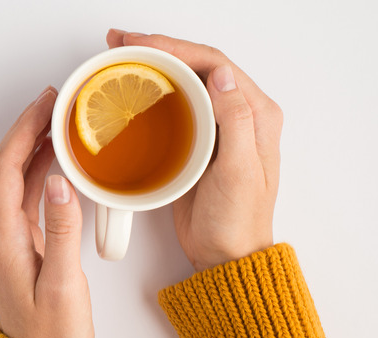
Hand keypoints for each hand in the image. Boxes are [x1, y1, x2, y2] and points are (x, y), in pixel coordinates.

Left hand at [0, 86, 93, 337]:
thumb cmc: (51, 335)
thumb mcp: (63, 286)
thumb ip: (61, 233)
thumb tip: (62, 183)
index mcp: (0, 240)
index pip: (6, 171)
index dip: (23, 132)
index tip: (45, 105)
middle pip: (4, 168)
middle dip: (25, 129)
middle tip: (53, 102)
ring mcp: (4, 239)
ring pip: (13, 179)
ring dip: (31, 147)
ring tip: (58, 121)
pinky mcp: (17, 244)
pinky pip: (23, 197)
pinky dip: (38, 172)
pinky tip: (57, 160)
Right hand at [108, 30, 282, 270]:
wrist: (225, 255)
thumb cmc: (237, 221)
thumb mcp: (240, 171)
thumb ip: (235, 121)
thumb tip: (221, 76)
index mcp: (256, 114)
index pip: (214, 64)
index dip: (176, 47)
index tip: (142, 44)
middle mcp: (238, 114)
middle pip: (196, 65)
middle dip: (159, 48)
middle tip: (121, 42)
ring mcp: (215, 127)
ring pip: (183, 81)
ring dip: (153, 64)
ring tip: (121, 55)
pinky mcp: (195, 142)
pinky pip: (173, 105)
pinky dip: (152, 91)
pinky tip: (132, 88)